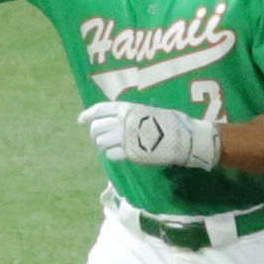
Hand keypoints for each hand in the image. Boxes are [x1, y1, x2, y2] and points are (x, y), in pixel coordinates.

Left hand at [78, 102, 221, 170]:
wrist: (183, 137)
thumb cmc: (168, 122)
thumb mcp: (145, 111)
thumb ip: (128, 115)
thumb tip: (114, 119)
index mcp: (126, 108)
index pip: (99, 110)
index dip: (87, 115)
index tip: (80, 120)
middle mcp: (122, 121)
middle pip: (96, 127)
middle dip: (95, 133)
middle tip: (101, 138)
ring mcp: (124, 138)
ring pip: (100, 142)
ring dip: (103, 145)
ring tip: (113, 146)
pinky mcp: (129, 153)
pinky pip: (110, 155)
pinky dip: (112, 155)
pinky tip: (121, 154)